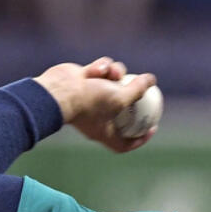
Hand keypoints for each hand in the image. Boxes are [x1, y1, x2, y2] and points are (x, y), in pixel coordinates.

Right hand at [34, 57, 157, 152]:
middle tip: (144, 89)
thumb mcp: (120, 98)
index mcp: (104, 132)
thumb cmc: (89, 101)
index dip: (140, 139)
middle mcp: (97, 117)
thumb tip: (152, 80)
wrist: (58, 90)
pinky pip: (100, 71)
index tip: (153, 128)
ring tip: (115, 73)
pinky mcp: (83, 80)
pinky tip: (96, 69)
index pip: (124, 143)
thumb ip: (138, 90)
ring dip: (117, 74)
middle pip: (121, 109)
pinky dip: (101, 68)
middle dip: (132, 96)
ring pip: (114, 81)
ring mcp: (90, 97)